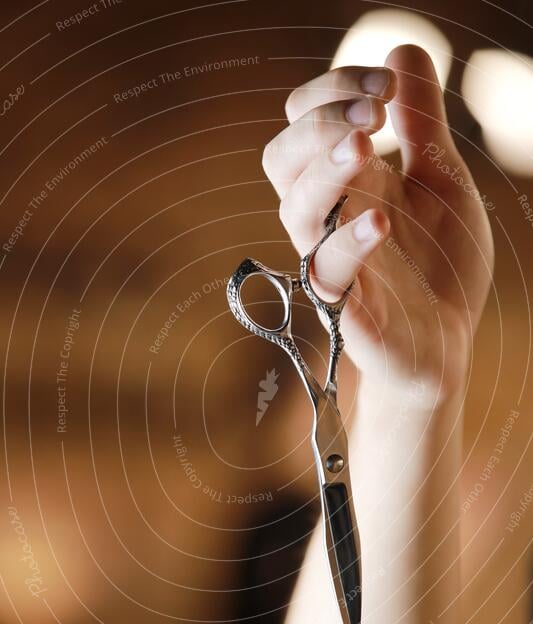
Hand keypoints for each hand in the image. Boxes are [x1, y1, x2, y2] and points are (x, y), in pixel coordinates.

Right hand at [262, 45, 493, 407]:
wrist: (447, 340)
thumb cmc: (440, 264)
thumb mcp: (442, 179)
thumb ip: (422, 122)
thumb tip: (403, 50)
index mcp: (349, 179)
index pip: (306, 120)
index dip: (333, 89)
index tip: (387, 83)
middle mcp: (330, 215)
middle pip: (281, 158)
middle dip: (317, 123)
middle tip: (371, 114)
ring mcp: (332, 260)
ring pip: (294, 209)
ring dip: (323, 169)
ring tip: (364, 144)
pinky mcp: (344, 307)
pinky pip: (325, 272)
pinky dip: (348, 241)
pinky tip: (381, 219)